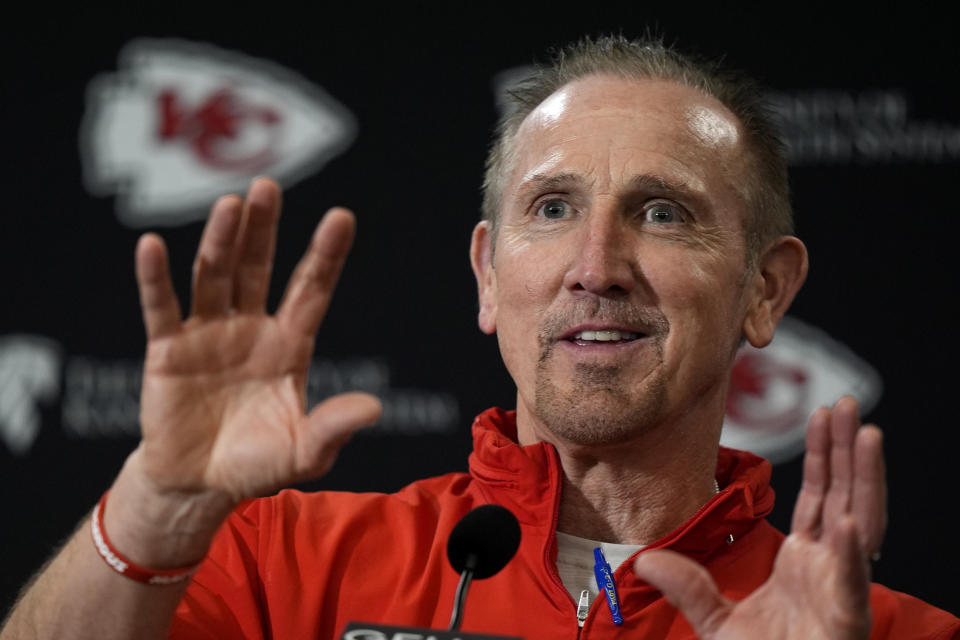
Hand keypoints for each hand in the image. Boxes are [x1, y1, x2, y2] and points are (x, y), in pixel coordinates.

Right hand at [132, 178, 380, 504]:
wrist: (199, 484)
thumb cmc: (257, 464)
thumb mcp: (304, 452)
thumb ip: (333, 428)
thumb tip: (375, 408)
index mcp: (290, 344)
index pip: (311, 290)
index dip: (325, 255)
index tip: (342, 216)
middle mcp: (250, 328)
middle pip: (258, 268)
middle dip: (264, 230)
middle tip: (268, 187)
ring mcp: (208, 333)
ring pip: (213, 276)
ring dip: (220, 241)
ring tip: (229, 204)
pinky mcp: (167, 349)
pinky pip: (161, 308)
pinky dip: (155, 279)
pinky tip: (152, 246)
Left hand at [633, 397, 884, 638]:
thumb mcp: (716, 624)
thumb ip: (687, 587)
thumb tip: (644, 558)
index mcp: (803, 565)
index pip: (817, 497)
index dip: (823, 458)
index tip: (821, 417)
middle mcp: (828, 571)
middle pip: (844, 499)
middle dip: (848, 453)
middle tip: (847, 405)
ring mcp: (840, 594)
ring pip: (860, 528)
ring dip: (864, 481)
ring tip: (864, 433)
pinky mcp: (844, 624)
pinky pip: (849, 585)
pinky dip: (847, 554)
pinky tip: (846, 518)